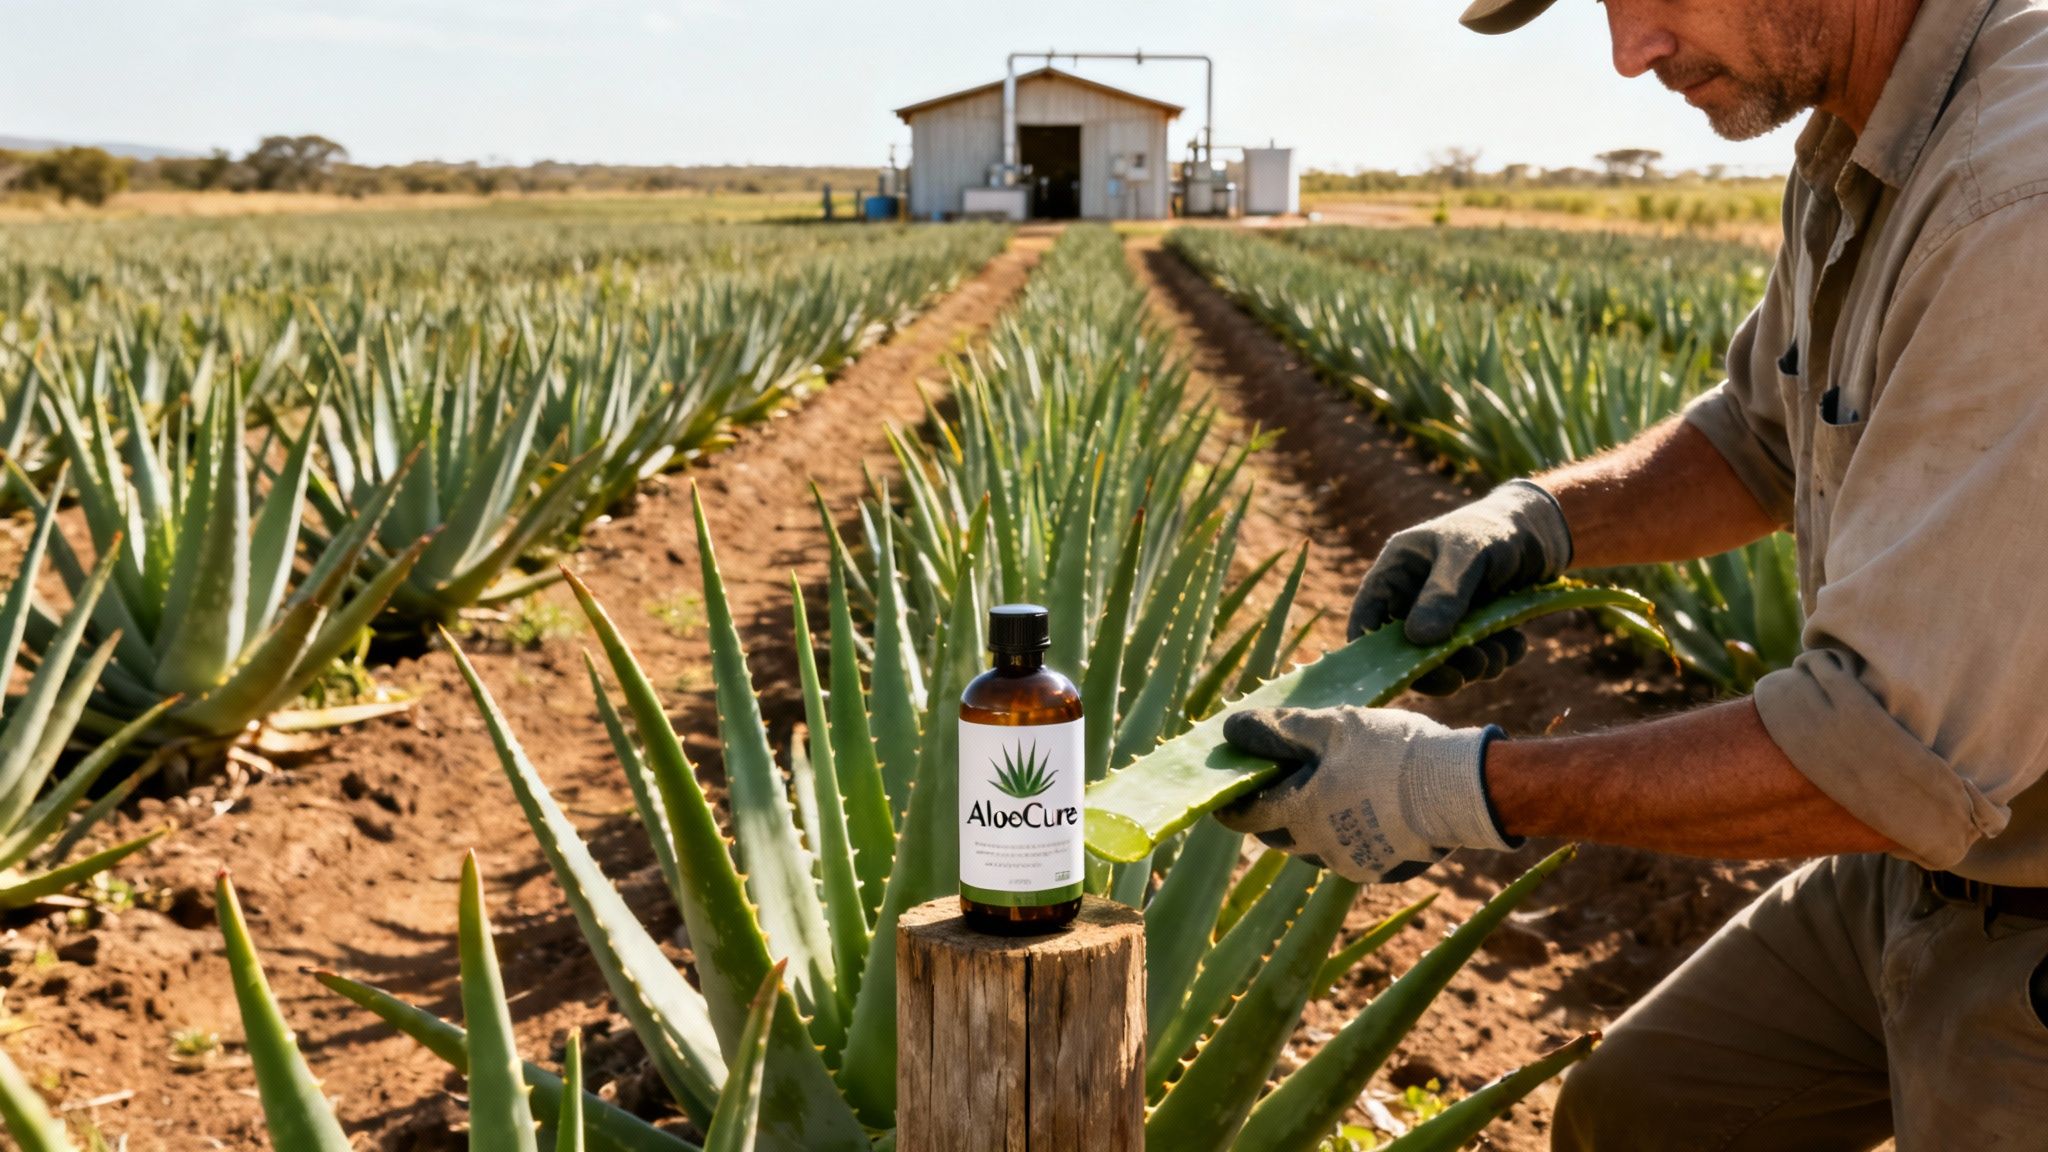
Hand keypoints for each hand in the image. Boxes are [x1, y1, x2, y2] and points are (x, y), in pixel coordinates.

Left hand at [1215, 705, 1517, 883]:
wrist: (1461, 790)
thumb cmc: (1391, 753)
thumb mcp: (1332, 728)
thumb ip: (1280, 731)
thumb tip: (1231, 729)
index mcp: (1299, 814)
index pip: (1245, 817)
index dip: (1231, 804)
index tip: (1226, 792)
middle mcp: (1318, 849)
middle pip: (1278, 834)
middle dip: (1272, 811)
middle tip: (1280, 783)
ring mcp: (1351, 863)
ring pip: (1312, 846)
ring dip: (1310, 823)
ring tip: (1328, 789)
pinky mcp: (1381, 869)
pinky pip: (1349, 852)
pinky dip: (1345, 833)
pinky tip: (1364, 807)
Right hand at [1350, 480, 1571, 695]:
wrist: (1545, 531)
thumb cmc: (1496, 529)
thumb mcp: (1468, 553)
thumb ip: (1444, 593)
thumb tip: (1418, 640)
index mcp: (1397, 573)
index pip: (1367, 620)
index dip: (1373, 655)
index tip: (1403, 677)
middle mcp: (1414, 599)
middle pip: (1407, 652)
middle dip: (1437, 668)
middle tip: (1464, 674)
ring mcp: (1445, 617)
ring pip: (1446, 661)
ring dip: (1473, 665)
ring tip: (1499, 652)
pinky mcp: (1475, 630)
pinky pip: (1478, 658)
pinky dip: (1497, 658)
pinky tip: (1515, 641)